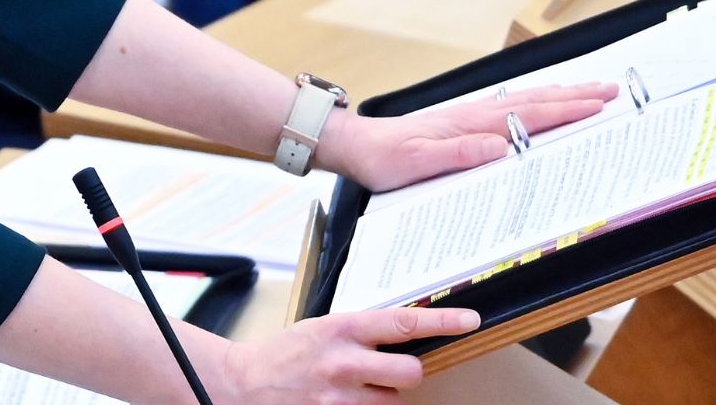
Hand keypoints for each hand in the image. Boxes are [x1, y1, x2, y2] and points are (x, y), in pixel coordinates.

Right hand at [221, 307, 478, 403]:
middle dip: (408, 374)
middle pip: (410, 372)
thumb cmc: (289, 353)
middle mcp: (342, 363)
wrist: (245, 384)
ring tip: (352, 391)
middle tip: (390, 372)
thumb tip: (410, 334)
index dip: (442, 320)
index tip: (470, 319)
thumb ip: (363, 333)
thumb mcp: (324, 329)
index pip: (403, 322)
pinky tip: (345, 403)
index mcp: (341, 329)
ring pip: (393, 403)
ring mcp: (338, 398)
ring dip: (382, 399)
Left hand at [323, 82, 618, 191]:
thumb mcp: (417, 163)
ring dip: (559, 95)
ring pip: (525, 101)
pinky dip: (534, 102)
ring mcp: (469, 116)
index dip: (566, 110)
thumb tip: (499, 147)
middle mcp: (474, 115)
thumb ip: (458, 154)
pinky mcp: (463, 122)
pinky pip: (510, 108)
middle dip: (575, 95)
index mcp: (470, 125)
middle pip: (534, 101)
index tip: (599, 104)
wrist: (356, 146)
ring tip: (590, 90)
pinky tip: (541, 103)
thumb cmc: (384, 159)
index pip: (528, 115)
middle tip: (612, 89)